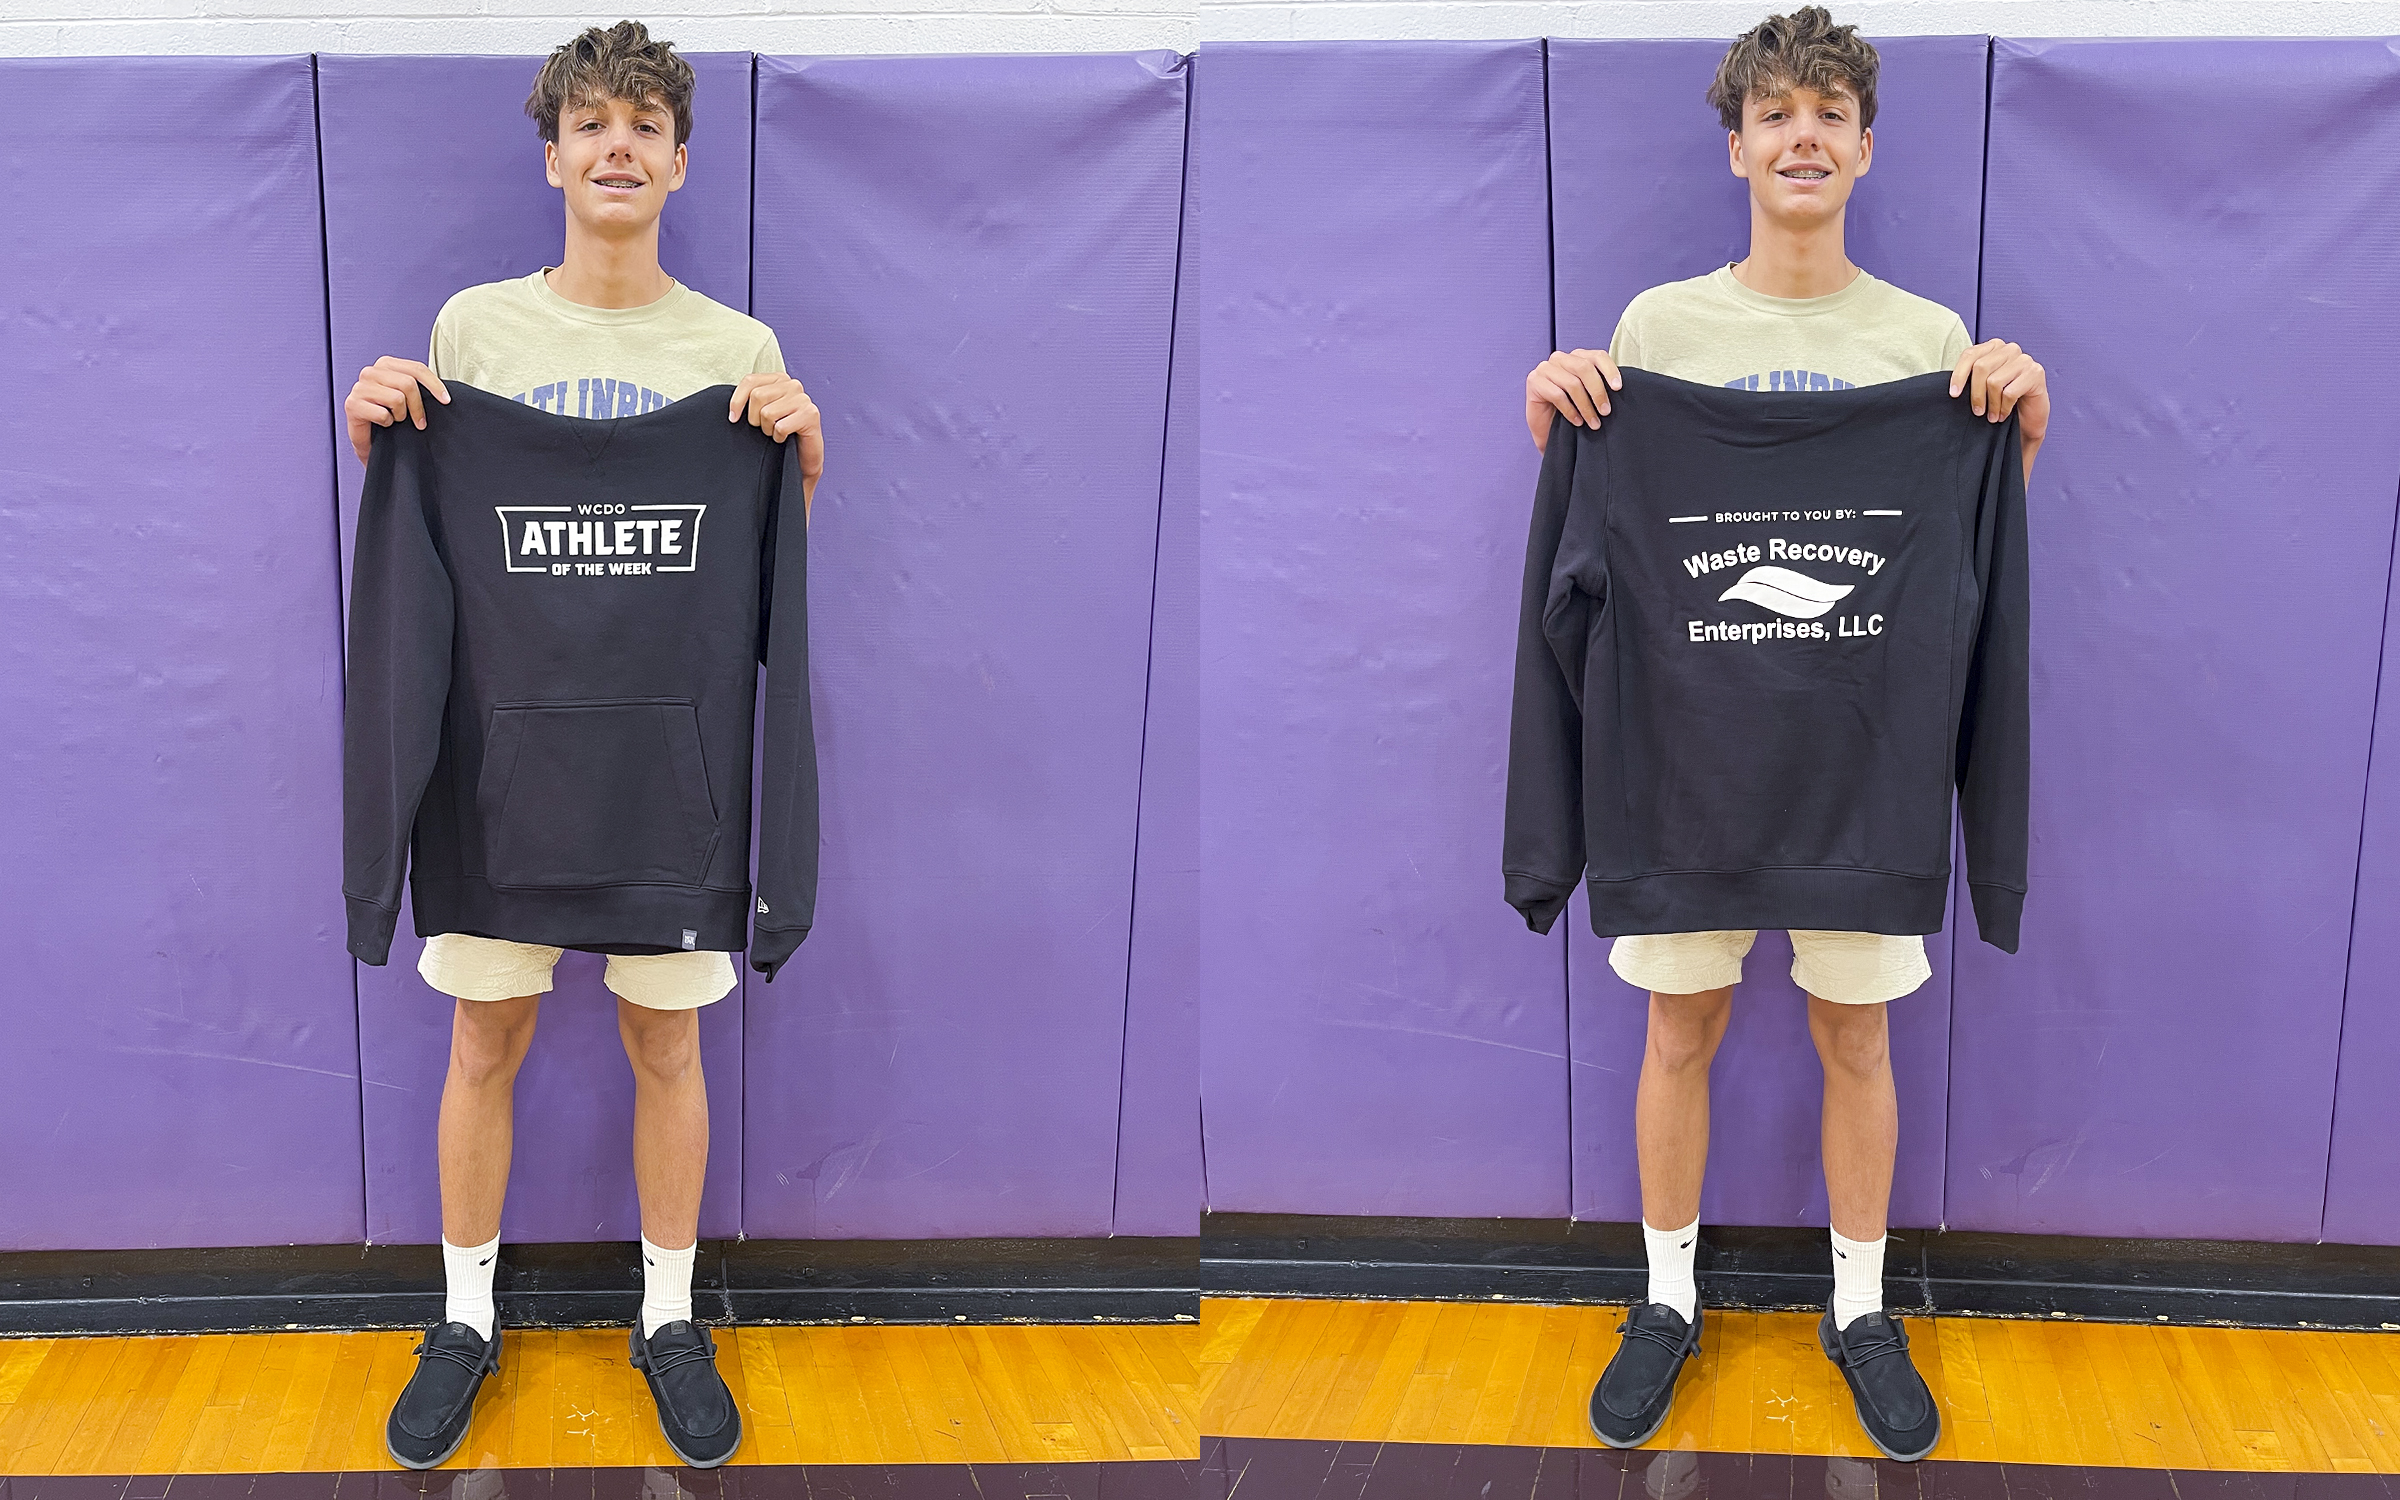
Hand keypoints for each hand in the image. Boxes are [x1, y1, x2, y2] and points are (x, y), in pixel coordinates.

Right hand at [345, 357, 449, 464]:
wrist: (372, 440)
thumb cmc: (391, 417)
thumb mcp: (408, 398)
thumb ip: (419, 387)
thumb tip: (444, 392)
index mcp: (386, 365)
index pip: (416, 368)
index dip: (434, 384)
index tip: (446, 400)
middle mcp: (371, 372)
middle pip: (408, 383)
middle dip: (418, 406)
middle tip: (420, 422)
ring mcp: (359, 387)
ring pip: (396, 398)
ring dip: (401, 415)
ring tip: (395, 419)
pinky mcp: (352, 404)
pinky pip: (382, 414)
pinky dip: (387, 423)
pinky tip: (382, 424)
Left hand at [729, 373, 823, 511]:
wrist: (802, 456)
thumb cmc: (780, 432)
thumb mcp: (761, 411)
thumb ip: (750, 399)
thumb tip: (731, 408)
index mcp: (779, 379)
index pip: (750, 380)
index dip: (737, 400)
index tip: (733, 418)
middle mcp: (793, 385)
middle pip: (757, 396)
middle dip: (755, 418)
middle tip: (763, 428)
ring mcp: (804, 399)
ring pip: (767, 412)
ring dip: (768, 429)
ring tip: (775, 432)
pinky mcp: (811, 415)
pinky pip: (781, 427)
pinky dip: (779, 437)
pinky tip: (785, 438)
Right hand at [1526, 349, 1622, 452]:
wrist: (1547, 431)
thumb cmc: (1570, 412)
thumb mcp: (1589, 395)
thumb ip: (1599, 385)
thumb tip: (1618, 386)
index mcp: (1576, 357)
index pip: (1597, 356)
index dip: (1609, 370)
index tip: (1618, 388)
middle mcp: (1560, 358)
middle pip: (1584, 368)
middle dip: (1598, 392)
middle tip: (1605, 411)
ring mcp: (1545, 368)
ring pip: (1572, 383)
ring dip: (1586, 406)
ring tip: (1594, 422)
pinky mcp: (1534, 381)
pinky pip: (1558, 395)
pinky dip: (1570, 411)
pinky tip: (1577, 421)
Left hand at [1950, 338, 2048, 472]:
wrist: (2027, 419)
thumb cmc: (2002, 402)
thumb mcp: (1981, 387)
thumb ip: (1970, 378)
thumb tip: (1948, 385)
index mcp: (1994, 347)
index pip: (1970, 354)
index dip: (1959, 375)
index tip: (1953, 395)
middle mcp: (2010, 349)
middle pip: (1981, 368)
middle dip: (1975, 394)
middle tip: (1977, 412)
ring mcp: (2025, 360)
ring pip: (1994, 381)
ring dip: (1991, 404)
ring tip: (1991, 415)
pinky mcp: (2036, 373)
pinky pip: (2010, 392)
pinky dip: (2003, 408)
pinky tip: (2003, 414)